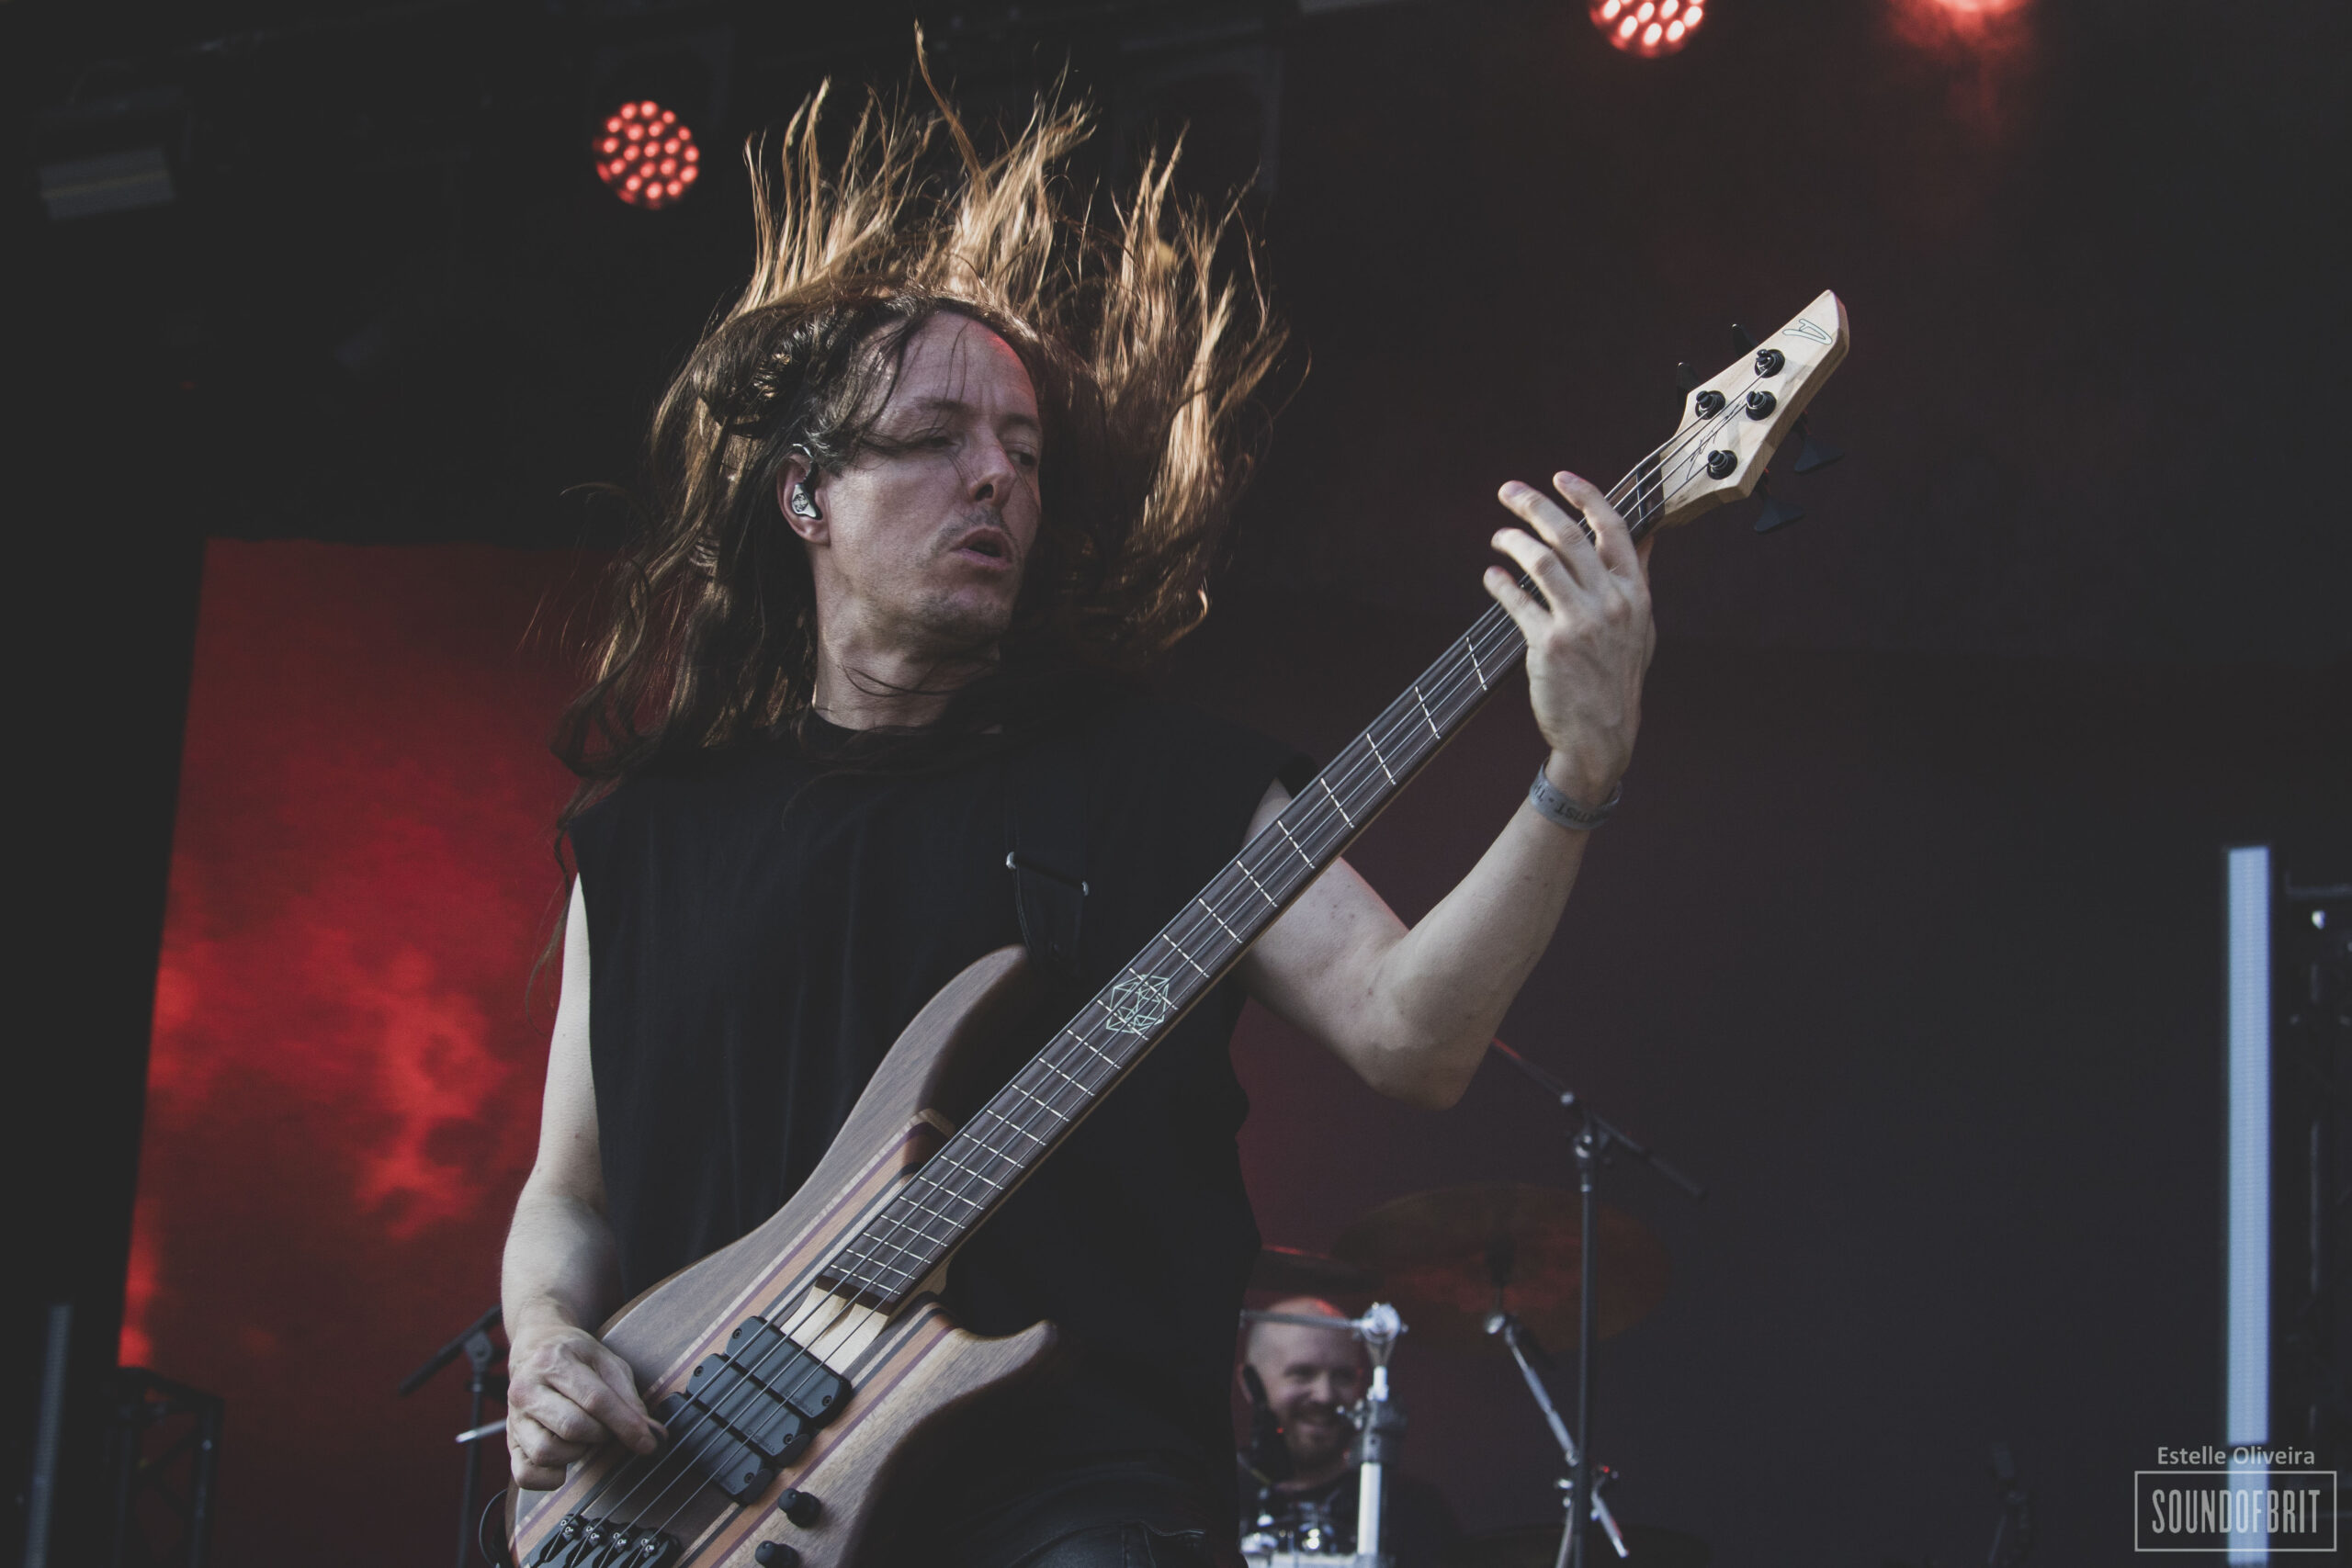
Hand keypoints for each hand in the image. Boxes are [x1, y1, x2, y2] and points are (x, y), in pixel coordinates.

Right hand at [504, 1314, 664, 1489]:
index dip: (626, 1424)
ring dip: (577, 1452)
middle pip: (572, 1428)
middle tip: (607, 1427)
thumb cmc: (575, 1357)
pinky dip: (551, 1477)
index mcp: (553, 1361)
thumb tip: (651, 1433)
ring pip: (547, 1453)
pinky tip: (565, 1459)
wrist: (534, 1348)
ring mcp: (513, 1418)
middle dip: (601, 1434)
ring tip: (583, 1436)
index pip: (594, 1400)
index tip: (649, 1442)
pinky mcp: (510, 1443)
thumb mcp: (606, 1361)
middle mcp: (526, 1390)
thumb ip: (628, 1396)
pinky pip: (526, 1476)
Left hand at [1483, 470, 1655, 805]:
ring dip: (1514, 541)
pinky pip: (1517, 602)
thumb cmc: (1618, 676)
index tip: (1560, 477)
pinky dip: (1500, 583)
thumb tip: (1645, 535)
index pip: (1612, 528)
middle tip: (1509, 491)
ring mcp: (1580, 623)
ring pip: (1541, 563)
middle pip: (1569, 537)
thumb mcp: (1643, 625)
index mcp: (1635, 593)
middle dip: (1535, 506)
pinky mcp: (1548, 645)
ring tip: (1499, 536)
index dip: (1585, 496)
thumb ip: (1639, 577)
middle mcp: (1610, 603)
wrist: (1602, 733)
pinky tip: (1491, 575)